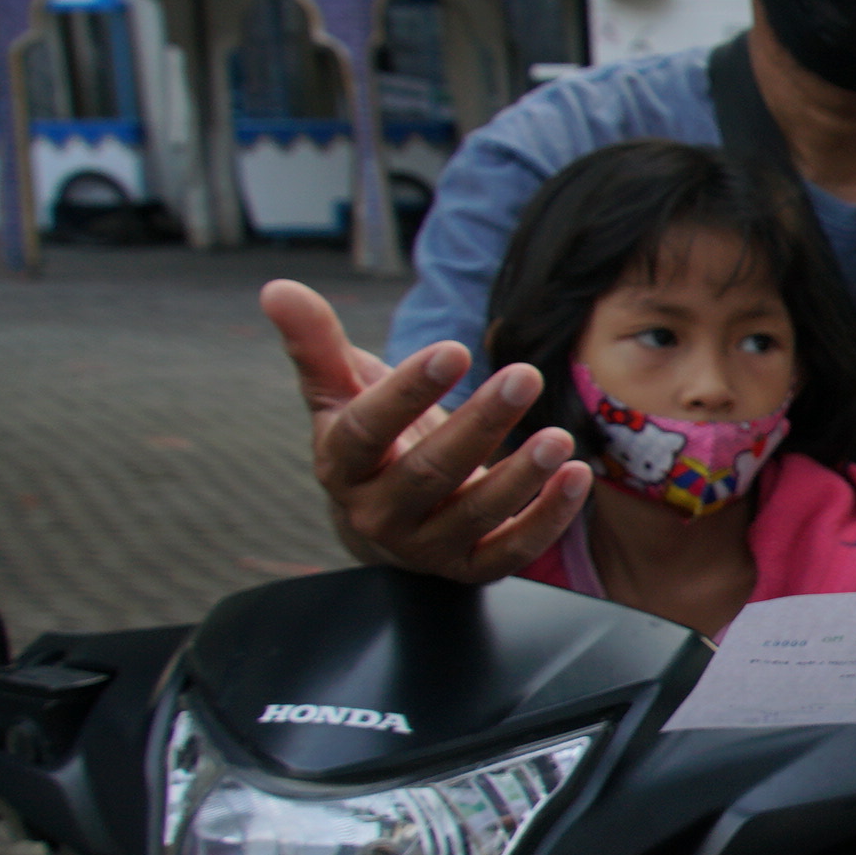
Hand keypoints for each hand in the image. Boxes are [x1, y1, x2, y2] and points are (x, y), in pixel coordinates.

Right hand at [262, 280, 588, 582]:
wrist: (383, 517)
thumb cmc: (370, 441)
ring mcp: (425, 546)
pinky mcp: (469, 568)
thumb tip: (278, 287)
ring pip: (475, 514)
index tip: (454, 349)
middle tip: (526, 375)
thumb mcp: (340, 393)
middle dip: (480, 424)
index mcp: (341, 464)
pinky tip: (577, 477)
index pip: (370, 429)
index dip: (409, 391)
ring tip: (560, 437)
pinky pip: (512, 551)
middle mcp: (378, 512)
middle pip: (430, 471)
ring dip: (521, 477)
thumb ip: (316, 344)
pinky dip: (548, 519)